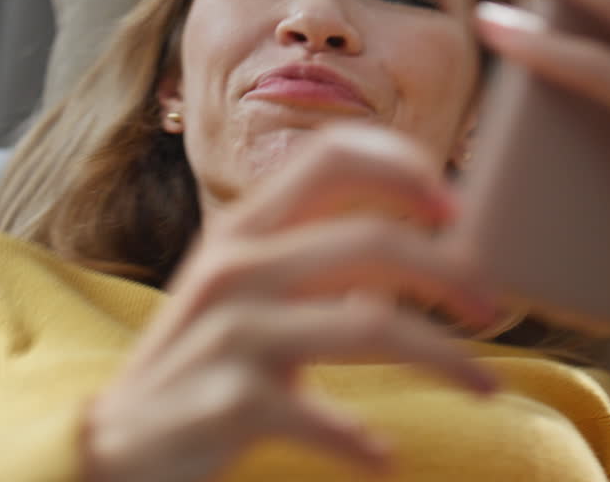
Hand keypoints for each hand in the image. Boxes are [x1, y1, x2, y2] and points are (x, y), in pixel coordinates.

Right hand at [83, 126, 500, 481]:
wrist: (116, 447)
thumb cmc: (205, 362)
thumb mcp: (249, 291)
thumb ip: (317, 257)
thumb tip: (430, 249)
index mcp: (244, 229)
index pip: (332, 157)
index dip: (404, 168)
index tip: (457, 209)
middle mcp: (236, 267)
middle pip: (374, 241)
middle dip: (452, 272)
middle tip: (492, 306)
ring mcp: (230, 332)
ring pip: (371, 323)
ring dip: (445, 355)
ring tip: (487, 384)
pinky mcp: (228, 403)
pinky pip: (322, 416)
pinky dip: (363, 442)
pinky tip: (382, 459)